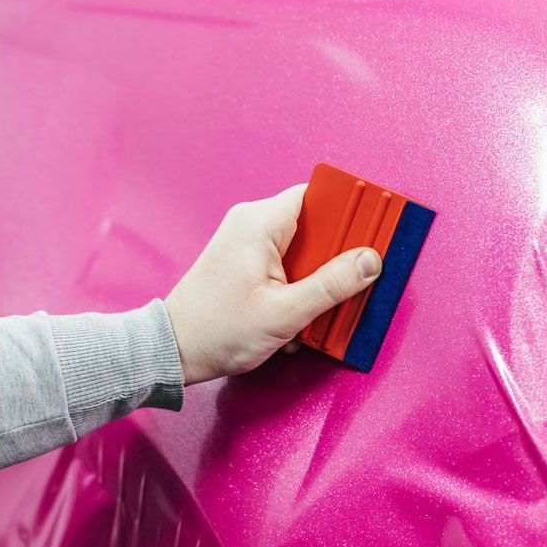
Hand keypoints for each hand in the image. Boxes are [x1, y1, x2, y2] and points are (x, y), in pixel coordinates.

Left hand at [164, 185, 381, 384]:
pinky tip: (295, 317)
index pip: (319, 196)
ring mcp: (247, 243)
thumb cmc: (215, 331)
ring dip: (316, 281)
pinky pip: (287, 265)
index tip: (372, 231)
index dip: (350, 212)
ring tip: (312, 312)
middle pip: (315, 226)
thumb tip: (370, 261)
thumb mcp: (284, 313)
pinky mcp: (246, 263)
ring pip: (304, 250)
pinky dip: (298, 288)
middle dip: (335, 259)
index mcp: (260, 223)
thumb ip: (332, 285)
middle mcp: (252, 224)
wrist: (173, 351)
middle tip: (348, 286)